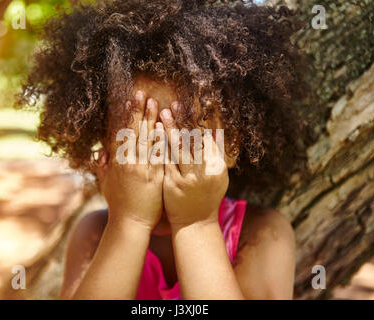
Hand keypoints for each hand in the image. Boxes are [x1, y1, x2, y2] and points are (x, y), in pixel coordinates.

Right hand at [94, 90, 163, 229]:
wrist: (130, 223)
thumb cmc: (119, 205)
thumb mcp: (106, 184)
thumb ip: (103, 167)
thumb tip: (101, 151)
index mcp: (118, 162)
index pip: (122, 134)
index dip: (126, 117)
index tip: (128, 101)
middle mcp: (128, 162)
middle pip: (134, 132)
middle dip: (138, 112)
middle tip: (142, 94)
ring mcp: (141, 168)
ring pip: (146, 139)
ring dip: (150, 120)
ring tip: (155, 103)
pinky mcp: (154, 176)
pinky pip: (158, 154)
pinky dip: (160, 140)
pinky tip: (164, 127)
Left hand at [159, 102, 228, 226]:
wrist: (195, 222)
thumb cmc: (207, 196)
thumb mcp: (218, 176)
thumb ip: (214, 155)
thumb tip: (210, 131)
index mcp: (218, 167)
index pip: (208, 138)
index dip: (199, 121)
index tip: (192, 107)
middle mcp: (204, 172)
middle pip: (194, 140)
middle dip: (184, 120)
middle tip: (175, 104)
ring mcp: (187, 178)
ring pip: (179, 148)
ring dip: (171, 129)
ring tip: (163, 113)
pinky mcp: (172, 184)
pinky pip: (166, 160)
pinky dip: (161, 145)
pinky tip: (155, 133)